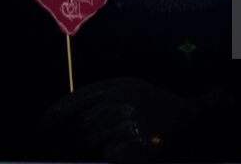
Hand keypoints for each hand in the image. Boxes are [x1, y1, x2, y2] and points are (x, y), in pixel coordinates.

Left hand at [40, 77, 194, 162]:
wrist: (195, 124)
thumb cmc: (160, 110)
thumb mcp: (134, 93)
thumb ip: (104, 100)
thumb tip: (65, 119)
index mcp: (121, 85)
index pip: (77, 99)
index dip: (57, 113)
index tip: (45, 125)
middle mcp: (124, 100)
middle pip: (82, 124)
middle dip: (75, 137)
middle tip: (72, 145)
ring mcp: (130, 123)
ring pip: (92, 141)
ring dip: (95, 147)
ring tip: (109, 145)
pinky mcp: (136, 146)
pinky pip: (109, 155)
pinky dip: (112, 156)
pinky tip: (124, 151)